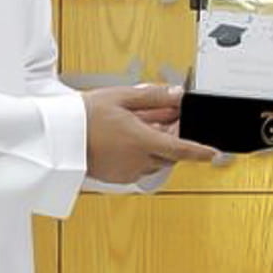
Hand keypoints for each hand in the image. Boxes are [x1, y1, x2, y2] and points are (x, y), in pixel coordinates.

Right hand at [83, 85, 219, 182]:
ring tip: (142, 126)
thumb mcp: (120, 98)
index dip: (201, 152)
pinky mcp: (117, 178)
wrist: (57, 138)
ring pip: (154, 161)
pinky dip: (141, 155)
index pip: (182, 149)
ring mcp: (127, 171)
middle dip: (173, 138)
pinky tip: (129, 139)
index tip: (215, 153)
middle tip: (168, 118)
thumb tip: (177, 94)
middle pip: (168, 153)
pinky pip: (139, 167)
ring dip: (156, 147)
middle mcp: (137, 161)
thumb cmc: (84, 117)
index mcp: (142, 141)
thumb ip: (153, 97)